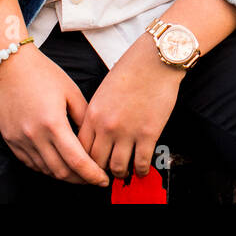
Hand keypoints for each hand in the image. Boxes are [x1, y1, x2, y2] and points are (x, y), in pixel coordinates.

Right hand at [0, 43, 109, 185]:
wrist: (9, 64)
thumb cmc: (42, 73)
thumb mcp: (71, 91)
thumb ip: (84, 118)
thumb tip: (95, 139)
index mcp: (53, 123)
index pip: (77, 161)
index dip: (92, 174)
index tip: (103, 179)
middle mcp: (34, 136)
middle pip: (61, 172)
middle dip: (81, 179)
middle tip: (94, 177)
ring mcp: (19, 140)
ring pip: (46, 170)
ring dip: (64, 175)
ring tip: (79, 171)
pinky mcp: (10, 140)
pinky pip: (31, 163)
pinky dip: (47, 167)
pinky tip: (58, 162)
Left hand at [78, 33, 184, 178]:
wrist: (155, 60)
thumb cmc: (132, 69)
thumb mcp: (104, 91)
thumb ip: (98, 113)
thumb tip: (97, 132)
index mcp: (93, 114)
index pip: (80, 148)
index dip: (84, 161)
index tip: (89, 165)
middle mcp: (106, 126)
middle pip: (95, 162)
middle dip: (99, 172)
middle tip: (105, 174)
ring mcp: (127, 132)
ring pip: (118, 168)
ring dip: (121, 174)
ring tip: (125, 173)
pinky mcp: (148, 134)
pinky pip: (141, 163)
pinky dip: (141, 171)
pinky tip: (142, 170)